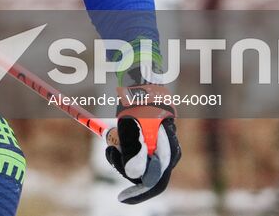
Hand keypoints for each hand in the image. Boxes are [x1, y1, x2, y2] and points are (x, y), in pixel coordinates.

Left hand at [105, 79, 180, 203]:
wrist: (140, 82)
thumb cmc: (137, 100)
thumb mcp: (131, 122)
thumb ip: (133, 147)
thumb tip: (135, 174)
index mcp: (168, 151)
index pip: (156, 182)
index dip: (139, 193)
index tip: (121, 198)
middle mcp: (166, 154)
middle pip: (144, 176)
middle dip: (124, 168)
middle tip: (110, 150)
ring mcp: (158, 150)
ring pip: (136, 167)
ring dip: (120, 157)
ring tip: (113, 137)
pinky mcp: (148, 145)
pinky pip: (133, 157)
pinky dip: (121, 150)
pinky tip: (116, 137)